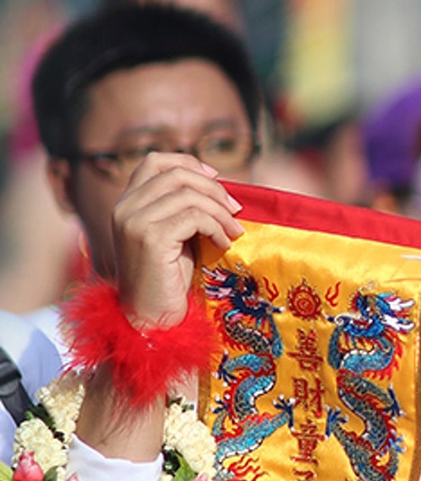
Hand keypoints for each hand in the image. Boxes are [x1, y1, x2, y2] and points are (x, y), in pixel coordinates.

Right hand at [111, 153, 242, 329]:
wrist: (150, 318)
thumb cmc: (167, 279)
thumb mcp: (174, 234)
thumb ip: (182, 208)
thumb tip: (218, 184)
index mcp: (126, 204)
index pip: (154, 162)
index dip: (188, 163)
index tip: (216, 178)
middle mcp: (124, 208)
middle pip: (177, 175)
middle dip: (213, 188)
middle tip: (235, 209)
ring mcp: (134, 222)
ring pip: (189, 195)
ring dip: (220, 211)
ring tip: (234, 230)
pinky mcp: (150, 238)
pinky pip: (194, 217)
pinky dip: (215, 227)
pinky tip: (223, 242)